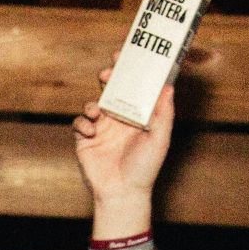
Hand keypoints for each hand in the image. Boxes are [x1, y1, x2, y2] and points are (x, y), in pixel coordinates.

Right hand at [72, 68, 175, 206]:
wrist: (122, 194)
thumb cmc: (145, 169)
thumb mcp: (160, 139)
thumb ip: (164, 114)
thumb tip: (169, 87)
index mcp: (136, 116)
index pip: (132, 87)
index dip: (128, 71)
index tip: (125, 55)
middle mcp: (118, 119)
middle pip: (110, 90)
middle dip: (108, 78)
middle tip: (108, 73)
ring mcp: (101, 129)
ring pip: (92, 104)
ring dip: (93, 103)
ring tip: (98, 111)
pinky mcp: (85, 140)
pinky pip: (79, 123)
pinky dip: (83, 123)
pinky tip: (92, 132)